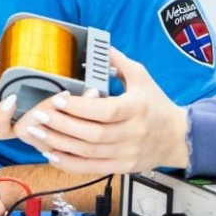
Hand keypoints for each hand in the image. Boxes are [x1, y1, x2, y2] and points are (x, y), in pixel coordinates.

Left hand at [6, 48, 191, 173]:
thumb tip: (98, 46)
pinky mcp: (122, 167)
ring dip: (60, 144)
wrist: (177, 137)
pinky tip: (52, 154)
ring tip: (38, 134)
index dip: (79, 107)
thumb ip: (119, 62)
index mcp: (137, 108)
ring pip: (88, 153)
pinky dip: (70, 163)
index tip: (58, 99)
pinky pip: (91, 168)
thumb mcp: (142, 78)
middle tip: (40, 116)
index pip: (106, 110)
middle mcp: (132, 133)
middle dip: (62, 126)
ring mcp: (127, 153)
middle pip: (93, 134)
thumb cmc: (157, 104)